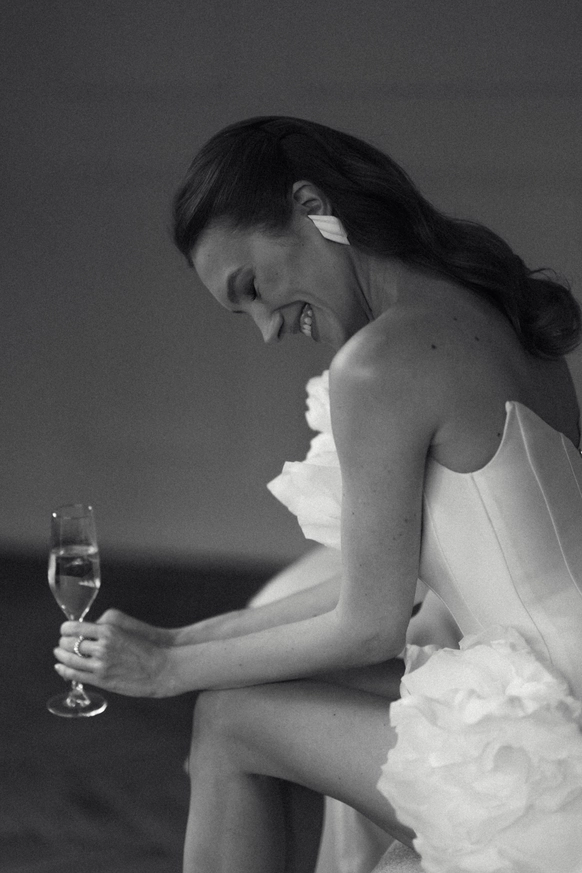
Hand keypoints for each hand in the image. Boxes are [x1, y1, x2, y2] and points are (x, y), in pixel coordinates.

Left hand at [53, 609, 179, 697]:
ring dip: (61, 656)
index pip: (74, 627)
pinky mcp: (101, 679)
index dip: (65, 629)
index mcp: (108, 629)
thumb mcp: (124, 626)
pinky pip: (76, 674)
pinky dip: (65, 671)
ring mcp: (100, 664)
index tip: (65, 631)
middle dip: (63, 643)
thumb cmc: (146, 645)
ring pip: (70, 659)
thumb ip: (104, 625)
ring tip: (59, 654)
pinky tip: (61, 668)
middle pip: (69, 643)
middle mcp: (101, 646)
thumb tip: (87, 631)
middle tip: (61, 643)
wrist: (161, 667)